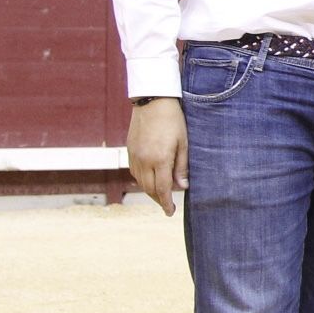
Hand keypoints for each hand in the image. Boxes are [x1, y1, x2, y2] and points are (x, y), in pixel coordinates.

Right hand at [127, 98, 188, 213]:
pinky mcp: (130, 150)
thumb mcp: (183, 143)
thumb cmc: (173, 120)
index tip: (170, 212)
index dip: (166, 203)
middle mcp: (144, 160)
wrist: (152, 100)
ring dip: (149, 191)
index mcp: (160, 159)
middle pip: (149, 188)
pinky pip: (134, 171)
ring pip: (140, 182)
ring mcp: (134, 155)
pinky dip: (142, 179)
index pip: (163, 189)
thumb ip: (182, 166)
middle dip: (158, 199)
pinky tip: (149, 179)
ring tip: (160, 195)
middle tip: (167, 206)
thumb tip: (182, 187)